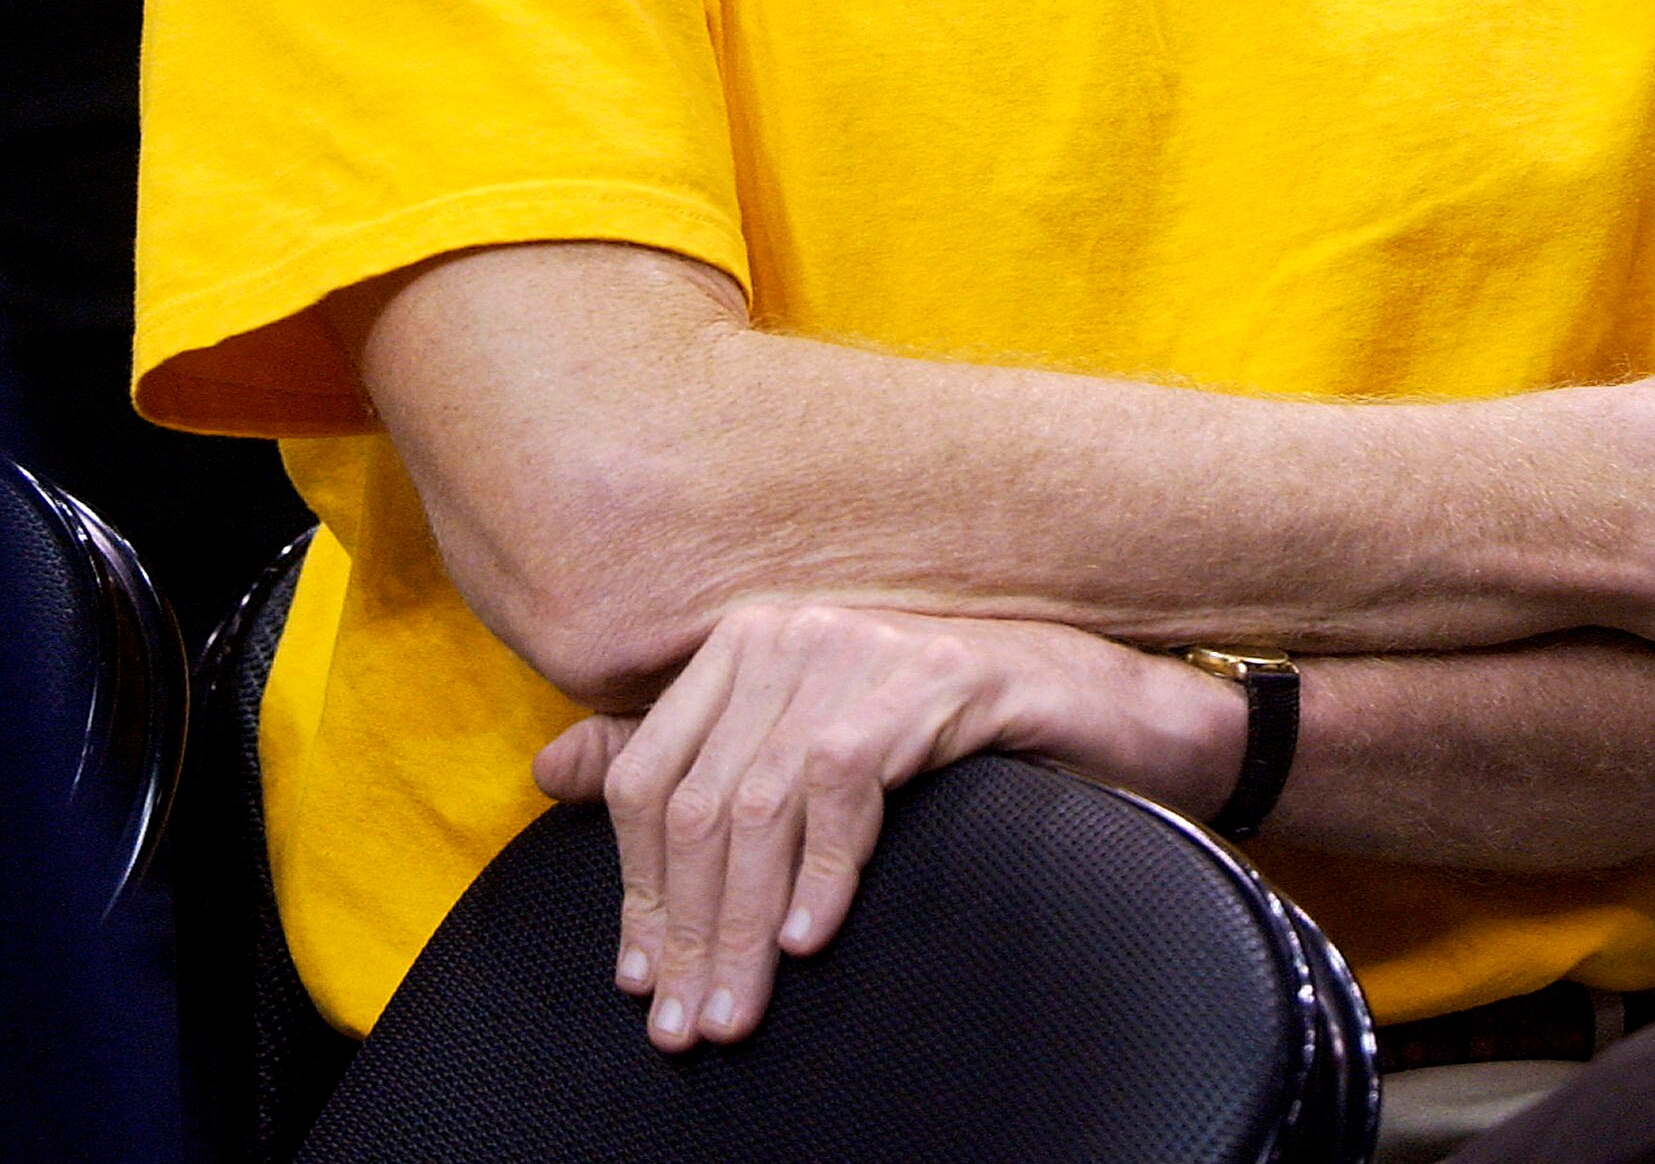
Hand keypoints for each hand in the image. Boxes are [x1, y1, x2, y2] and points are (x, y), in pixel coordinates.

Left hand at [532, 601, 1242, 1050]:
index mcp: (741, 645)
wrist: (1097, 707)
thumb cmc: (945, 735)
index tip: (643, 983)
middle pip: (698, 799)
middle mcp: (785, 632)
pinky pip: (844, 785)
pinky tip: (816, 941)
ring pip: (760, 803)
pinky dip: (824, 872)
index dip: (637, 888)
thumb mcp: (802, 746)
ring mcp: (857, 648)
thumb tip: (552, 767)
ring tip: (739, 1012)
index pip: (650, 774)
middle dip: (686, 929)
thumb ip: (686, 754)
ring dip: (744, 925)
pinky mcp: (926, 676)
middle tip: (688, 1027)